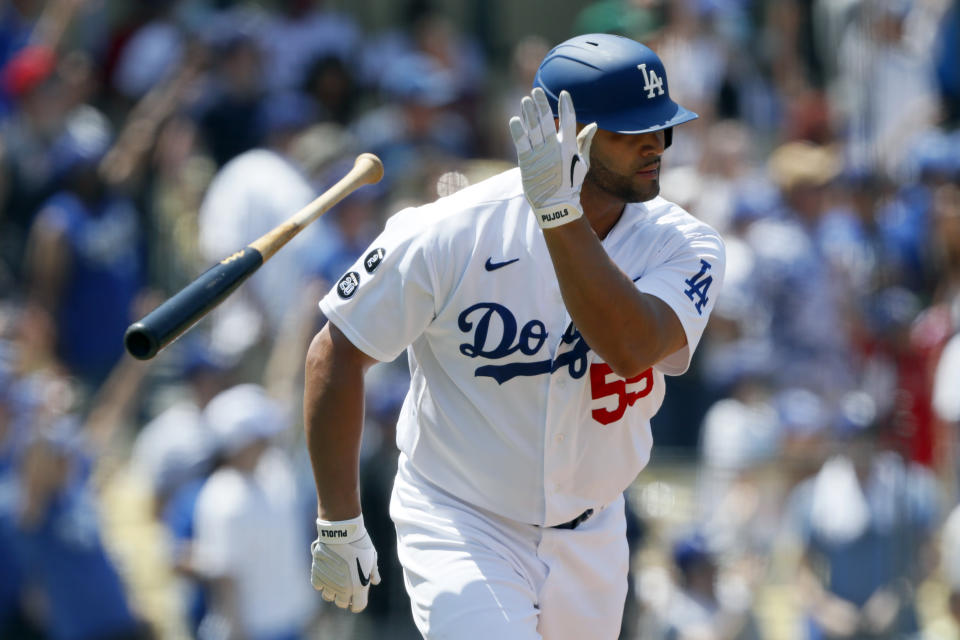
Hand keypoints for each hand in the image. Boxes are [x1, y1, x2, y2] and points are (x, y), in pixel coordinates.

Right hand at [310, 514, 380, 611]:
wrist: (342, 532)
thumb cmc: (360, 544)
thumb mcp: (372, 557)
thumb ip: (373, 572)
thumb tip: (375, 581)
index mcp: (359, 587)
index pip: (358, 606)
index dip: (357, 603)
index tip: (356, 598)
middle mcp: (343, 589)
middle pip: (341, 603)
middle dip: (344, 597)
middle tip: (345, 586)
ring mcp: (329, 583)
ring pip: (328, 596)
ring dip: (331, 590)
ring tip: (335, 579)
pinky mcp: (318, 575)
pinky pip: (317, 585)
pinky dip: (321, 582)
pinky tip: (326, 573)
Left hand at [509, 88, 596, 228]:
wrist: (556, 206)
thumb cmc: (570, 184)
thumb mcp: (582, 163)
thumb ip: (585, 142)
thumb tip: (594, 124)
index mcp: (569, 147)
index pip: (569, 121)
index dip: (566, 106)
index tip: (564, 93)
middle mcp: (555, 149)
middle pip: (548, 121)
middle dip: (542, 105)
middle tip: (537, 91)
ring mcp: (540, 155)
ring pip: (533, 129)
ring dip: (528, 113)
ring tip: (525, 100)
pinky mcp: (527, 163)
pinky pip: (521, 143)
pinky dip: (518, 131)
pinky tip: (515, 119)